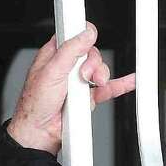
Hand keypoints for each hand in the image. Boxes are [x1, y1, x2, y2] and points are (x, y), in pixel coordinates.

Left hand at [6, 24, 135, 154]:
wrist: (41, 132)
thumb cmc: (35, 104)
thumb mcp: (51, 71)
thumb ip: (70, 50)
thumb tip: (86, 33)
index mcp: (55, 55)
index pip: (74, 37)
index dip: (83, 37)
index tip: (89, 39)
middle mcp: (67, 67)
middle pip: (91, 54)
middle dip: (93, 63)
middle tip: (84, 74)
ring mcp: (78, 83)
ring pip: (100, 70)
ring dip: (101, 75)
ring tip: (94, 84)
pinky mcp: (88, 98)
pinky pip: (108, 88)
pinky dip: (120, 84)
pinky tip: (129, 80)